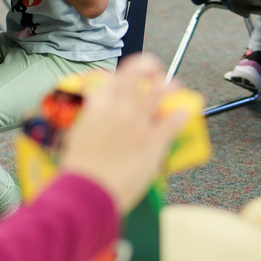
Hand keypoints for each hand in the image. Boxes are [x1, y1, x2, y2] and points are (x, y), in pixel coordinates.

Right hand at [59, 54, 189, 213]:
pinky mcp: (154, 141)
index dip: (132, 70)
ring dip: (171, 86)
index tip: (137, 73)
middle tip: (157, 74)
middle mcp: (119, 107)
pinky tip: (182, 114)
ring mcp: (138, 123)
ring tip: (175, 88)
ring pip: (162, 91)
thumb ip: (93, 118)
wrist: (87, 191)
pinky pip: (175, 120)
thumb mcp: (78, 133)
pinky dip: (180, 115)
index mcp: (98, 104)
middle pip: (142, 74)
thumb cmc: (78, 167)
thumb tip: (99, 114)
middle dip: (153, 69)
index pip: (119, 74)